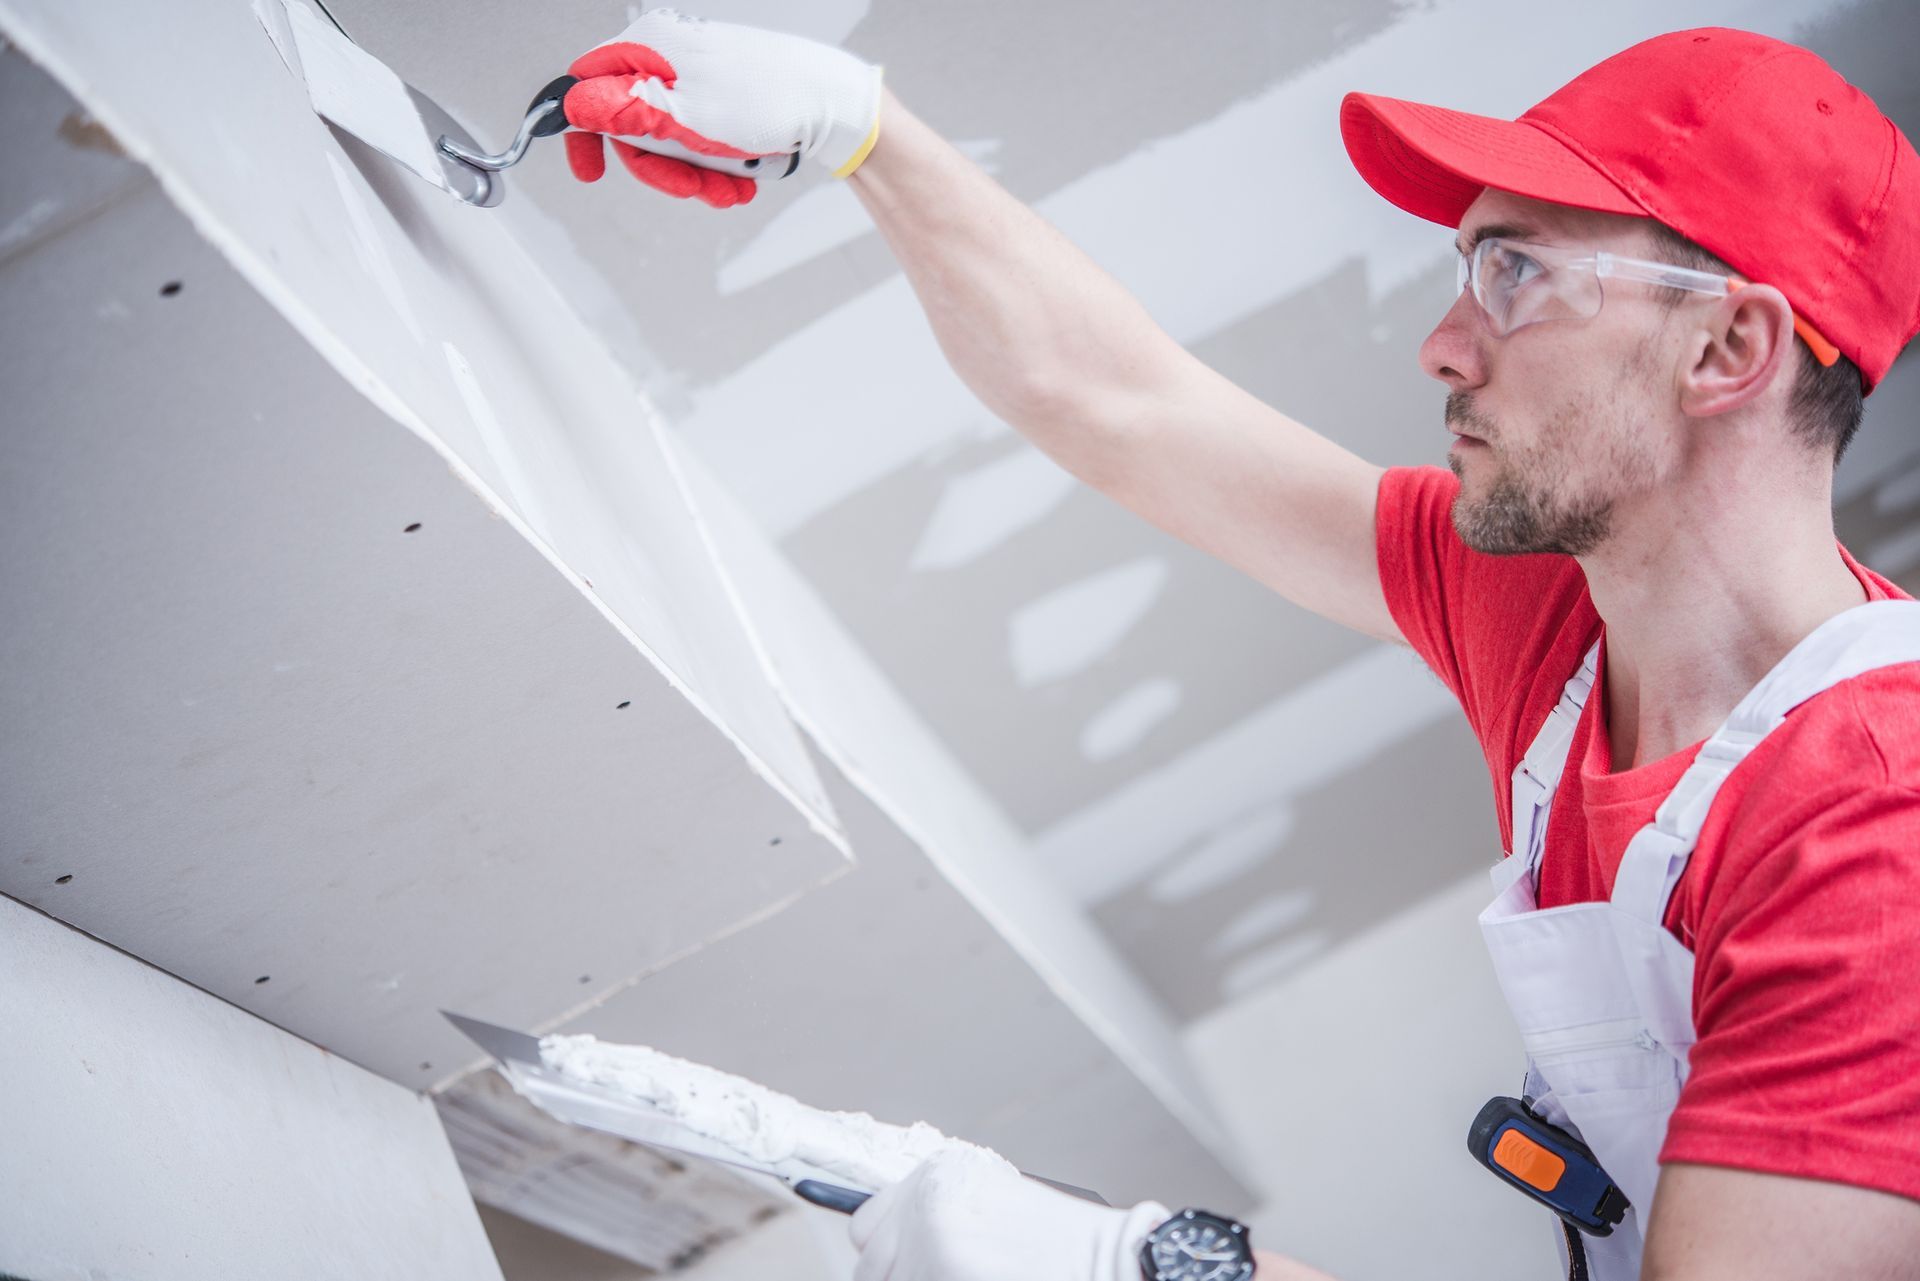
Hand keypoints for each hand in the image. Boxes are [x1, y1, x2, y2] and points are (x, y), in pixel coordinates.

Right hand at [561, 9, 883, 207]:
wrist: (832, 105)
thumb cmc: (769, 100)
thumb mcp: (682, 115)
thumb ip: (621, 112)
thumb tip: (569, 105)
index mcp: (651, 46)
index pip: (589, 84)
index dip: (584, 132)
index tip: (591, 171)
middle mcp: (671, 56)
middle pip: (633, 124)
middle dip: (662, 167)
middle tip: (690, 187)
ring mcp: (698, 78)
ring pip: (671, 139)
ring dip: (696, 174)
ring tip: (729, 188)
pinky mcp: (723, 99)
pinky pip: (702, 140)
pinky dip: (717, 166)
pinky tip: (741, 178)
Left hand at [850, 1146, 1168, 1280]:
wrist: (1107, 1261)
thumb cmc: (1058, 1246)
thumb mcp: (989, 1208)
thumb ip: (933, 1219)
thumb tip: (881, 1251)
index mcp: (935, 1173)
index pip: (865, 1228)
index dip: (889, 1257)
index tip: (912, 1265)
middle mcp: (926, 1192)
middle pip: (869, 1268)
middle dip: (904, 1279)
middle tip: (955, 1275)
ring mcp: (930, 1231)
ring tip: (976, 1278)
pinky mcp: (939, 1264)